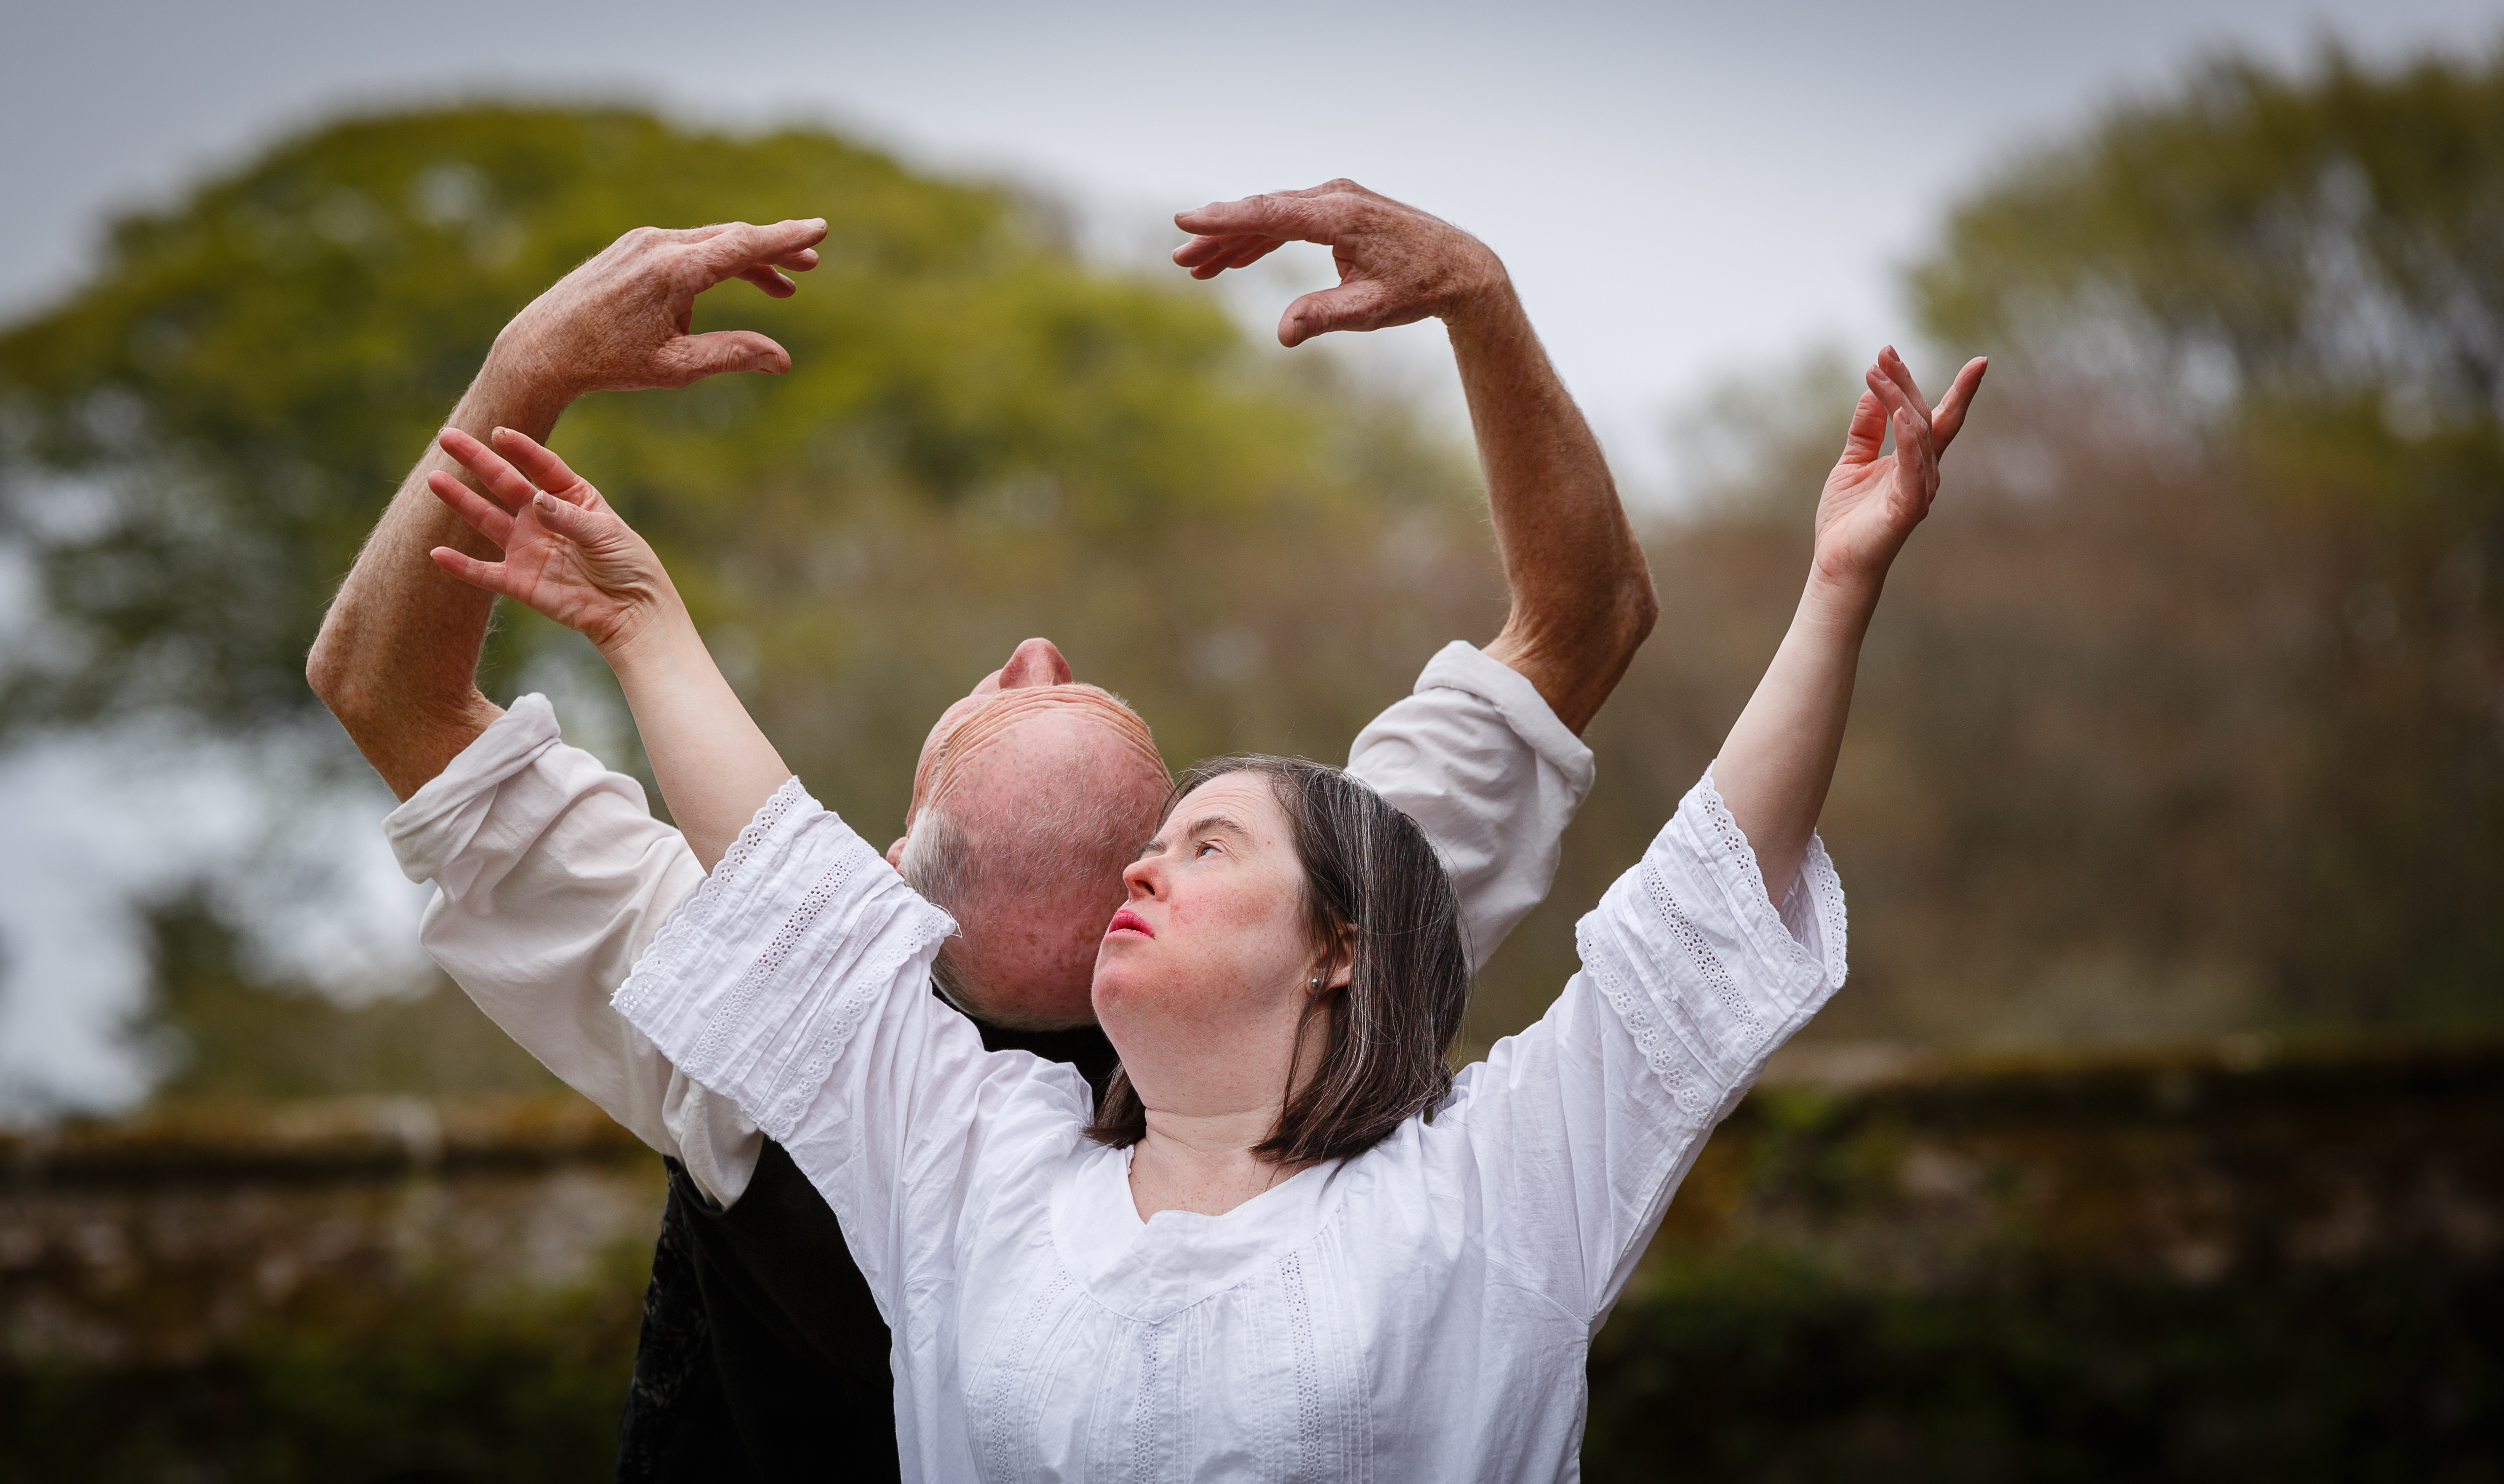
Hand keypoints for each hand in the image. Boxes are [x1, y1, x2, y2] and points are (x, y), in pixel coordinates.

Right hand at [425, 428, 677, 653]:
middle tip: (447, 436)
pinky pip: (484, 572)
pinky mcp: (519, 580)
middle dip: (477, 460)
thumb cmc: (628, 565)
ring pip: (486, 518)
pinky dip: (462, 566)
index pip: (541, 466)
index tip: (498, 432)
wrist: (631, 611)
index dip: (520, 448)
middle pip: (504, 483)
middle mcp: (542, 517)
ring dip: (461, 499)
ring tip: (434, 478)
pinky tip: (437, 552)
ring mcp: (528, 547)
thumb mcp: (606, 534)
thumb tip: (536, 500)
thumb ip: (569, 518)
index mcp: (571, 496)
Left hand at [491, 219, 829, 402]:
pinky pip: (685, 247)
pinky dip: (713, 264)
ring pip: (710, 242)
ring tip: (780, 289)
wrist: (543, 348)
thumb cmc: (609, 363)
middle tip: (810, 265)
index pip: (744, 245)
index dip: (786, 238)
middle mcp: (659, 245)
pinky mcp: (631, 247)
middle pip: (733, 238)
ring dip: (746, 262)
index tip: (820, 228)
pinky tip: (716, 294)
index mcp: (674, 271)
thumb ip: (733, 354)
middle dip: (774, 250)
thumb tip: (783, 359)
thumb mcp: (677, 367)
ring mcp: (642, 241)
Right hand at [1172, 180, 1507, 346]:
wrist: (1460, 267)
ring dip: (1235, 240)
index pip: (1269, 213)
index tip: (1185, 221)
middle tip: (1179, 259)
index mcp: (1339, 216)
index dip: (1223, 220)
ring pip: (1272, 216)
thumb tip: (1283, 335)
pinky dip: (1261, 239)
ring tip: (1197, 267)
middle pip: (1262, 213)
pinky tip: (1235, 260)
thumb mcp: (1371, 310)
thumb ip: (1324, 317)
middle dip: (1218, 236)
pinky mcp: (1338, 209)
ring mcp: (1336, 199)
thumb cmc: (1419, 288)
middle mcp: (1334, 197)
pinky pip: (1289, 221)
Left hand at [1809, 347, 1988, 595]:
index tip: (1921, 354)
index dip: (1929, 384)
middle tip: (1885, 351)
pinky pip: (1913, 468)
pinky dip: (1909, 440)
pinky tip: (1901, 414)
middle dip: (1907, 382)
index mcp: (1914, 460)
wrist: (1838, 563)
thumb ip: (1866, 431)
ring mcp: (1920, 488)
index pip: (1930, 415)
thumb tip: (1871, 395)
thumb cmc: (1847, 519)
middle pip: (1925, 417)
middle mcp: (1925, 471)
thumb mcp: (1852, 464)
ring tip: (1882, 373)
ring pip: (1919, 435)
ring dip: (1901, 400)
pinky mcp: (1908, 507)